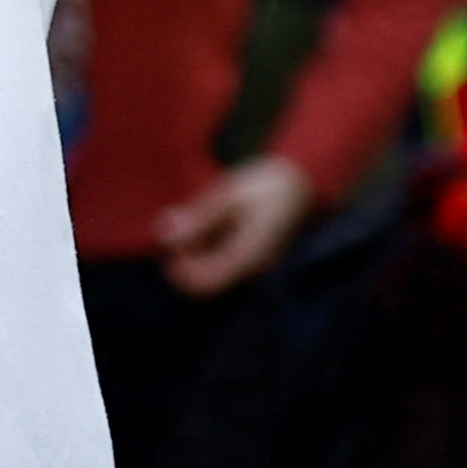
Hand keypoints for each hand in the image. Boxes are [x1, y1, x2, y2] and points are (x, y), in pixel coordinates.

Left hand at [152, 154, 316, 301]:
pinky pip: (223, 268)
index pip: (203, 283)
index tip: (174, 236)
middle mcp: (253, 270)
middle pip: (205, 284)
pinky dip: (209, 251)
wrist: (302, 183)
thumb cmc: (267, 183)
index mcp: (248, 255)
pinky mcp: (252, 263)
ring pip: (213, 277)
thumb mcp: (229, 193)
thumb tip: (164, 235)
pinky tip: (215, 225)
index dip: (180, 266)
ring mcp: (254, 269)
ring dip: (197, 254)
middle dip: (187, 259)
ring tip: (205, 219)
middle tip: (187, 224)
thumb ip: (198, 217)